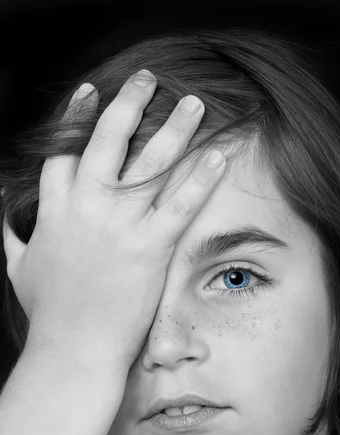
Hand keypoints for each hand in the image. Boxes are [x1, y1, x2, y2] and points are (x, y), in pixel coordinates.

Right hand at [2, 70, 225, 369]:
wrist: (72, 350)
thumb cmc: (48, 313)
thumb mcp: (18, 268)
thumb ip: (8, 235)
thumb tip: (0, 212)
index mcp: (54, 209)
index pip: (64, 150)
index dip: (76, 117)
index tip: (90, 92)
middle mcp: (86, 207)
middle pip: (107, 139)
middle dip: (129, 103)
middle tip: (148, 79)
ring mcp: (119, 225)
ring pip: (149, 163)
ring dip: (174, 128)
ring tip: (193, 103)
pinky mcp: (150, 248)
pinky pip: (179, 203)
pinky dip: (200, 177)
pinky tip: (217, 155)